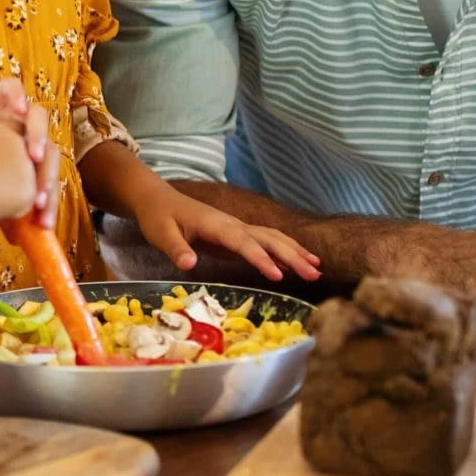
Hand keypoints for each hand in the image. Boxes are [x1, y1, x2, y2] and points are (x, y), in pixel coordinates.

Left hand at [117, 184, 321, 282]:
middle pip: (268, 239)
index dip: (261, 258)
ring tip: (317, 269)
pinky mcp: (237, 236)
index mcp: (216, 225)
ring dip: (295, 252)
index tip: (277, 276)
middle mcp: (232, 224)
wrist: (158, 199)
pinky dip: (284, 251)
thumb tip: (189, 265)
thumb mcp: (160, 233)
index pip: (243, 242)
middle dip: (292, 256)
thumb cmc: (158, 217)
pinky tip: (298, 263)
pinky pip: (266, 242)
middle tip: (314, 275)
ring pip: (272, 238)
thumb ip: (176, 248)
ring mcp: (237, 228)